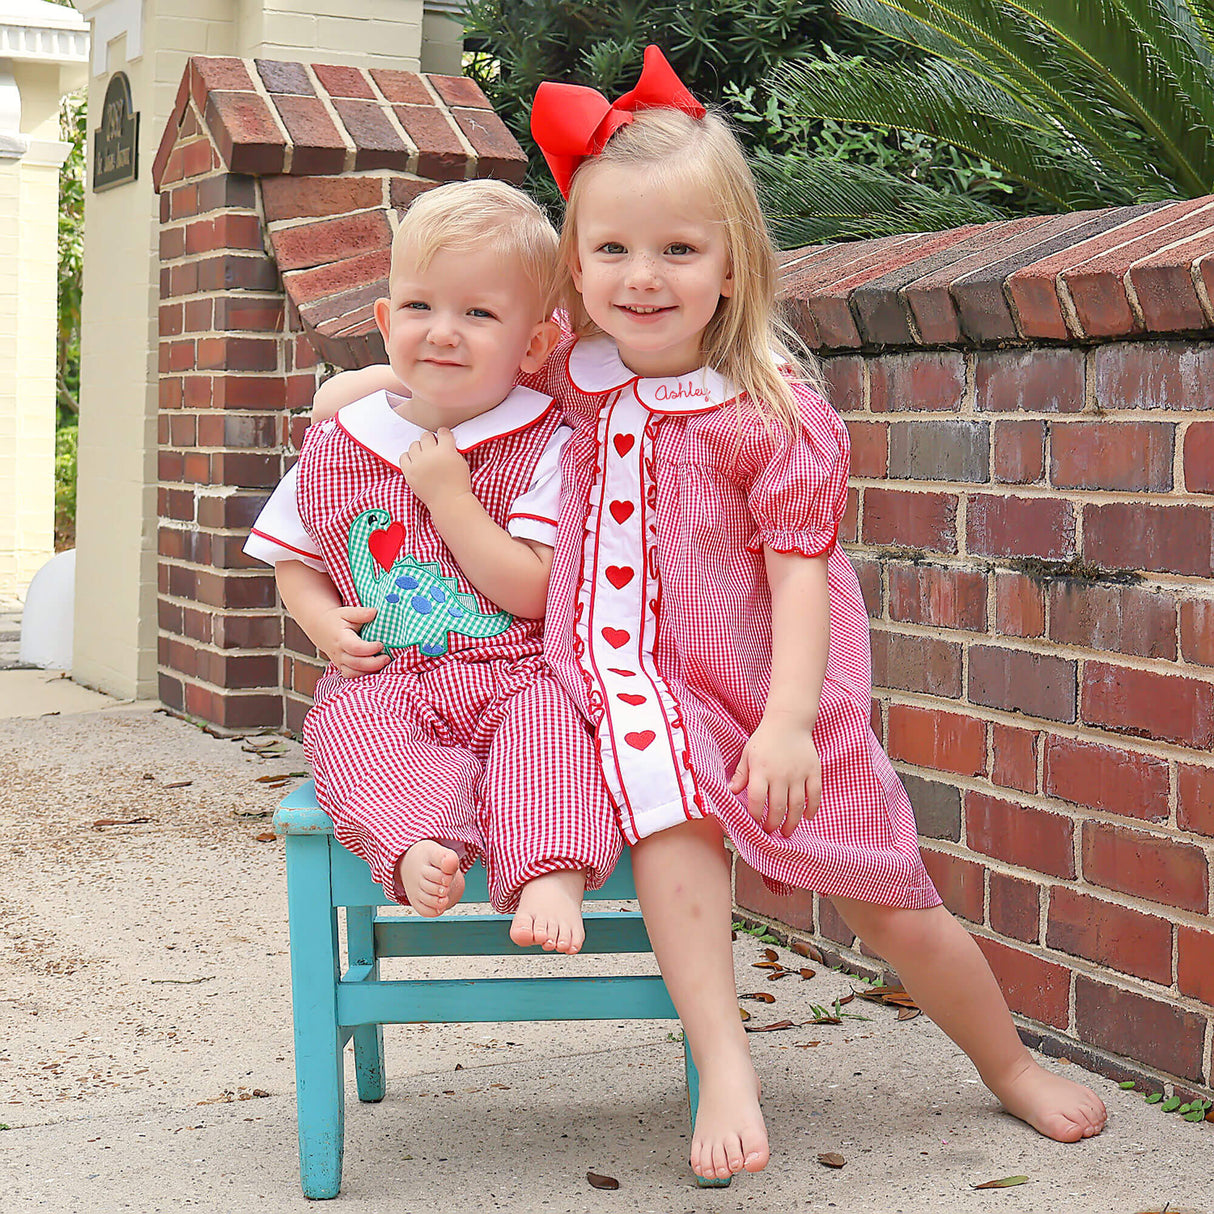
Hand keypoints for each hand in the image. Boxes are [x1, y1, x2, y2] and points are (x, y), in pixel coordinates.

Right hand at [316, 605, 389, 678]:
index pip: (355, 647)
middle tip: (387, 658)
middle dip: (374, 663)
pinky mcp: (341, 666)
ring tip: (382, 663)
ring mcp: (339, 661)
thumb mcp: (347, 612)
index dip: (370, 648)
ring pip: (353, 673)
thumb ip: (361, 613)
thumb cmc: (336, 619)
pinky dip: (363, 675)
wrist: (321, 628)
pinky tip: (374, 669)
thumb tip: (374, 612)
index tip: (381, 644)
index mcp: (341, 638)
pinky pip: (351, 676)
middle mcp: (339, 653)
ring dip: (369, 671)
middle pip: (356, 663)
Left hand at [399, 429, 471, 510]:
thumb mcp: (460, 462)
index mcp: (446, 450)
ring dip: (420, 448)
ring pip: (414, 445)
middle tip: (434, 449)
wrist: (449, 501)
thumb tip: (442, 441)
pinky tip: (416, 462)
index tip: (444, 439)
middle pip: (426, 436)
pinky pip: (403, 457)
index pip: (442, 432)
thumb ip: (451, 449)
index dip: (444, 435)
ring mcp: (418, 464)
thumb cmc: (458, 483)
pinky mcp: (409, 472)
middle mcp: (430, 455)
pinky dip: (409, 457)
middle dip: (431, 441)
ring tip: (425, 456)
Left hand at [728, 711, 821, 836]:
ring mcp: (798, 773)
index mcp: (761, 770)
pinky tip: (807, 817)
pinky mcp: (813, 771)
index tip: (754, 824)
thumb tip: (730, 792)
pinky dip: (812, 808)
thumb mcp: (748, 754)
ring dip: (792, 822)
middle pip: (777, 807)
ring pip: (797, 805)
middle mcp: (780, 774)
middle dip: (773, 824)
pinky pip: (815, 794)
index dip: (755, 816)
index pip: (757, 800)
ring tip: (786, 832)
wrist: (788, 721)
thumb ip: (741, 775)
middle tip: (770, 832)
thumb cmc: (765, 739)